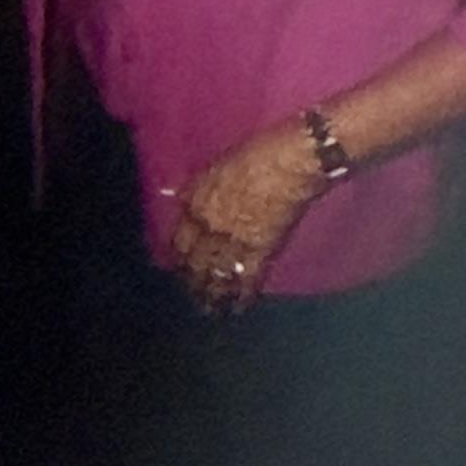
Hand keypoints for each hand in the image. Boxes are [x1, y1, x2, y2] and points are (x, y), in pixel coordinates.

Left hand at [172, 121, 321, 313]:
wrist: (288, 164)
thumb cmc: (253, 155)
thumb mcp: (215, 167)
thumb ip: (197, 190)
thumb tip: (181, 200)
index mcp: (197, 204)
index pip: (181, 239)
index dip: (179, 256)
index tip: (177, 266)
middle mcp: (211, 227)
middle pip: (196, 262)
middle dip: (192, 281)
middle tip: (191, 296)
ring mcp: (235, 242)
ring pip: (218, 276)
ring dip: (212, 295)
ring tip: (208, 309)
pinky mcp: (261, 252)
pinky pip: (247, 279)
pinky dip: (241, 296)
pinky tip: (238, 308)